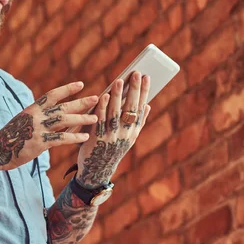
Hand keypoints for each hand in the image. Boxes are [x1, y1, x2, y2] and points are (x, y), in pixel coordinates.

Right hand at [0, 82, 98, 170]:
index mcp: (32, 109)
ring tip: (95, 118)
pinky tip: (85, 137)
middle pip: (62, 106)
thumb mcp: (22, 121)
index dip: (67, 89)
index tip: (81, 84)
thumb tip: (51, 114)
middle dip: (80, 102)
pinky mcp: (39, 143)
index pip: (52, 95)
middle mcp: (36, 116)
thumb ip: (37, 117)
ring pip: (64, 121)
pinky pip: (61, 139)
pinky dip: (74, 137)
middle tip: (96, 98)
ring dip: (81, 119)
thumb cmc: (10, 137)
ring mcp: (38, 129)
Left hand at [76, 71, 150, 187]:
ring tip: (119, 81)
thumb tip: (147, 105)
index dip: (144, 92)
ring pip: (115, 113)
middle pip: (130, 109)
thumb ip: (137, 122)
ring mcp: (110, 136)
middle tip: (136, 73)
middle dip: (133, 90)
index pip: (141, 108)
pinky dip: (102, 107)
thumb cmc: (112, 149)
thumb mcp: (128, 138)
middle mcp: (124, 134)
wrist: (96, 170)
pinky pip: (99, 120)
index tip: (146, 76)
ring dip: (118, 96)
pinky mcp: (96, 139)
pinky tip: (104, 96)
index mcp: (133, 132)